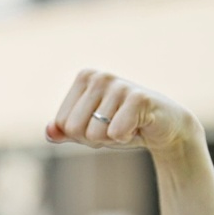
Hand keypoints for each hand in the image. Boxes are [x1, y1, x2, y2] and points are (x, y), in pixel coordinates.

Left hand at [45, 70, 202, 155]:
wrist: (164, 126)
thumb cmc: (123, 125)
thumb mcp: (89, 129)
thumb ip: (64, 131)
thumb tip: (49, 131)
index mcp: (84, 78)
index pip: (62, 123)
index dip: (81, 134)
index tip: (102, 124)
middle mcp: (98, 76)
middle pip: (74, 129)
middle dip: (94, 138)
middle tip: (116, 127)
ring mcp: (118, 85)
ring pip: (94, 134)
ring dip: (112, 138)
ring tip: (128, 125)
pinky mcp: (138, 97)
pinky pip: (115, 133)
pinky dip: (127, 137)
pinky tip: (139, 126)